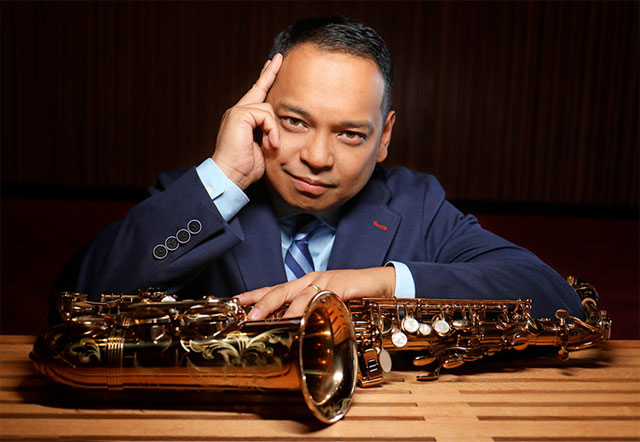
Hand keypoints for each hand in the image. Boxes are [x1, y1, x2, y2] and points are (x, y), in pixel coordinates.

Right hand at [212, 54, 282, 189]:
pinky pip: (265, 114)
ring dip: (274, 129)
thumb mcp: (263, 148)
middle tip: (279, 58)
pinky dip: (271, 130)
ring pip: (268, 108)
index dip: (265, 80)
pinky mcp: (239, 115)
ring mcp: (237, 112)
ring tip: (272, 145)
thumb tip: (279, 131)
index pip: (256, 96)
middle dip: (270, 73)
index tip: (273, 66)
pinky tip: (270, 143)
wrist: (229, 175)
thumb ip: (269, 134)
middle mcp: (238, 112)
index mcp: (243, 120)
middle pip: (258, 88)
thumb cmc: (245, 167)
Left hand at [235, 267, 395, 319]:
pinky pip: (324, 297)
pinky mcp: (341, 286)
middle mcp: (312, 280)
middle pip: (281, 290)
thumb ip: (311, 313)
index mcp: (306, 284)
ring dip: (285, 310)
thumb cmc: (355, 295)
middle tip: (249, 316)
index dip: (254, 295)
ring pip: (300, 295)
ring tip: (274, 322)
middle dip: (262, 303)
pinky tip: (306, 316)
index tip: (235, 302)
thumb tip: (290, 329)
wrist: (383, 283)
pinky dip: (314, 307)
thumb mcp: (328, 305)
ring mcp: (326, 281)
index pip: (274, 289)